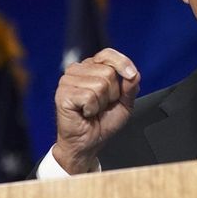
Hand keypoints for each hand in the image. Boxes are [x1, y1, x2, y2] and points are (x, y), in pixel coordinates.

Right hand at [52, 48, 139, 173]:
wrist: (88, 143)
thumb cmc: (102, 122)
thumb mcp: (124, 103)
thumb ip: (130, 87)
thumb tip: (133, 74)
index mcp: (91, 68)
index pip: (108, 54)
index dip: (122, 63)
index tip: (131, 75)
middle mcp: (78, 70)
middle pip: (108, 71)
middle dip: (113, 93)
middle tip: (102, 105)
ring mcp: (68, 81)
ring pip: (100, 84)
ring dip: (102, 103)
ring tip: (93, 109)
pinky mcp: (63, 94)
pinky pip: (89, 96)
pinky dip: (92, 109)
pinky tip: (85, 113)